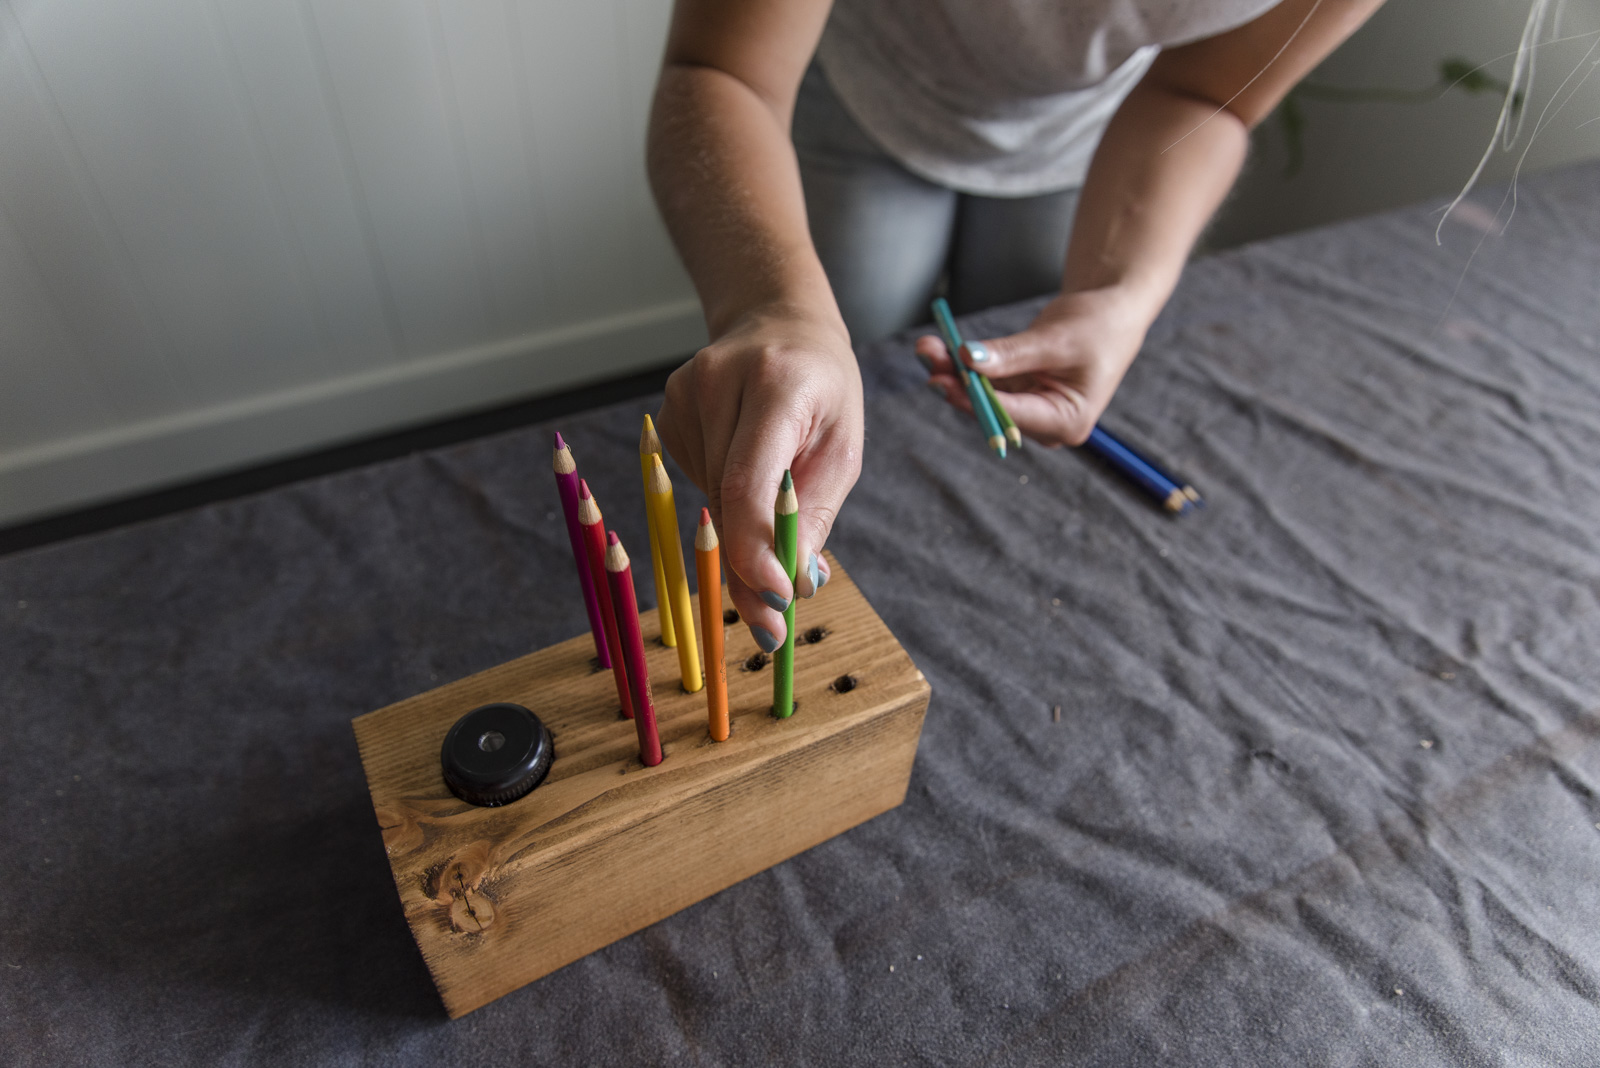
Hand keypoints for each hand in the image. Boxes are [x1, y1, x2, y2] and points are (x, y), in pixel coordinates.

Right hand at [656, 304, 862, 650]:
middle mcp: (718, 381)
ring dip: (742, 524)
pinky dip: (724, 494)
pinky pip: (695, 481)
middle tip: (773, 623)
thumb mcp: (841, 449)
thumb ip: (813, 516)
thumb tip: (791, 587)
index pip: (748, 481)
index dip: (754, 551)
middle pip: (724, 501)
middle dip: (750, 568)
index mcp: (776, 383)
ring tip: (777, 481)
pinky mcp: (665, 411)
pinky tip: (744, 457)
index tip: (773, 604)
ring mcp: (682, 394)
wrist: (780, 325)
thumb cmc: (823, 391)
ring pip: (709, 499)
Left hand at [914, 287, 1152, 445]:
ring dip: (954, 370)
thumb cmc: (1099, 325)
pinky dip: (964, 363)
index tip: (943, 379)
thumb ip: (1012, 354)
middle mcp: (1046, 424)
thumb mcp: (1056, 340)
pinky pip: (985, 380)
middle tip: (927, 353)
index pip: (1012, 415)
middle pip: (991, 408)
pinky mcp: (1018, 392)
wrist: (1113, 310)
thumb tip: (968, 359)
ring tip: (927, 346)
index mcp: (1068, 422)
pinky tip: (939, 348)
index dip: (974, 398)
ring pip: (982, 394)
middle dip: (957, 381)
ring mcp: (1030, 409)